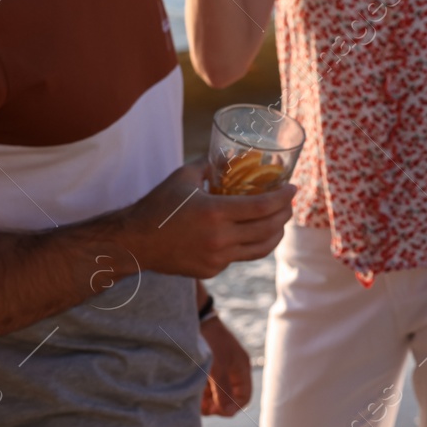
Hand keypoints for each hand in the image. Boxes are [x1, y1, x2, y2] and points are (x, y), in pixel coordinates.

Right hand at [113, 160, 293, 278]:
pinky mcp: (212, 270)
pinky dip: (250, 244)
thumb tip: (232, 157)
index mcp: (215, 213)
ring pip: (261, 248)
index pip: (263, 206)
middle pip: (269, 228)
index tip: (293, 189)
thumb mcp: (183, 177)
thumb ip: (209, 165)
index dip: (283, 198)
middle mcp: (220, 238)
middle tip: (288, 203)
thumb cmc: (157, 206)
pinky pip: (240, 256)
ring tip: (279, 221)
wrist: (134, 243)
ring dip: (275, 233)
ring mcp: (217, 258)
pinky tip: (250, 233)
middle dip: (285, 214)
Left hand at [199, 315, 251, 416]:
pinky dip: (201, 388)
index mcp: (241, 369)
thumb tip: (228, 413)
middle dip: (216, 404)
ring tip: (193, 397)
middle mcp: (233, 369)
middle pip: (229, 396)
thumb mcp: (217, 368)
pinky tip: (191, 386)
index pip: (243, 397)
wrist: (196, 319)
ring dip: (206, 398)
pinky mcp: (209, 365)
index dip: (231, 408)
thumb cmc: (210, 342)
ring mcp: (222, 367)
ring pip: (216, 391)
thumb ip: (223, 391)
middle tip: (200, 407)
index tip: (215, 411)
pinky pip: (208, 383)